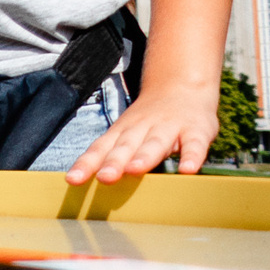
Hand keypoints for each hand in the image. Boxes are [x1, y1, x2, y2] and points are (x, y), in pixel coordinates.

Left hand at [65, 86, 217, 183]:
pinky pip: (194, 144)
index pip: (101, 148)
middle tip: (104, 178)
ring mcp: (169, 128)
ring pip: (156, 143)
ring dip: (145, 156)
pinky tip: (188, 170)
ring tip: (135, 170)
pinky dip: (192, 156)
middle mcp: (142, 129)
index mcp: (122, 132)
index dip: (87, 164)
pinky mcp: (196, 131)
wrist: (182, 87)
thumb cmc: (149, 121)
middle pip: (126, 146)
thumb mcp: (127, 134)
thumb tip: (86, 181)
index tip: (73, 180)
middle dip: (114, 162)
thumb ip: (111, 155)